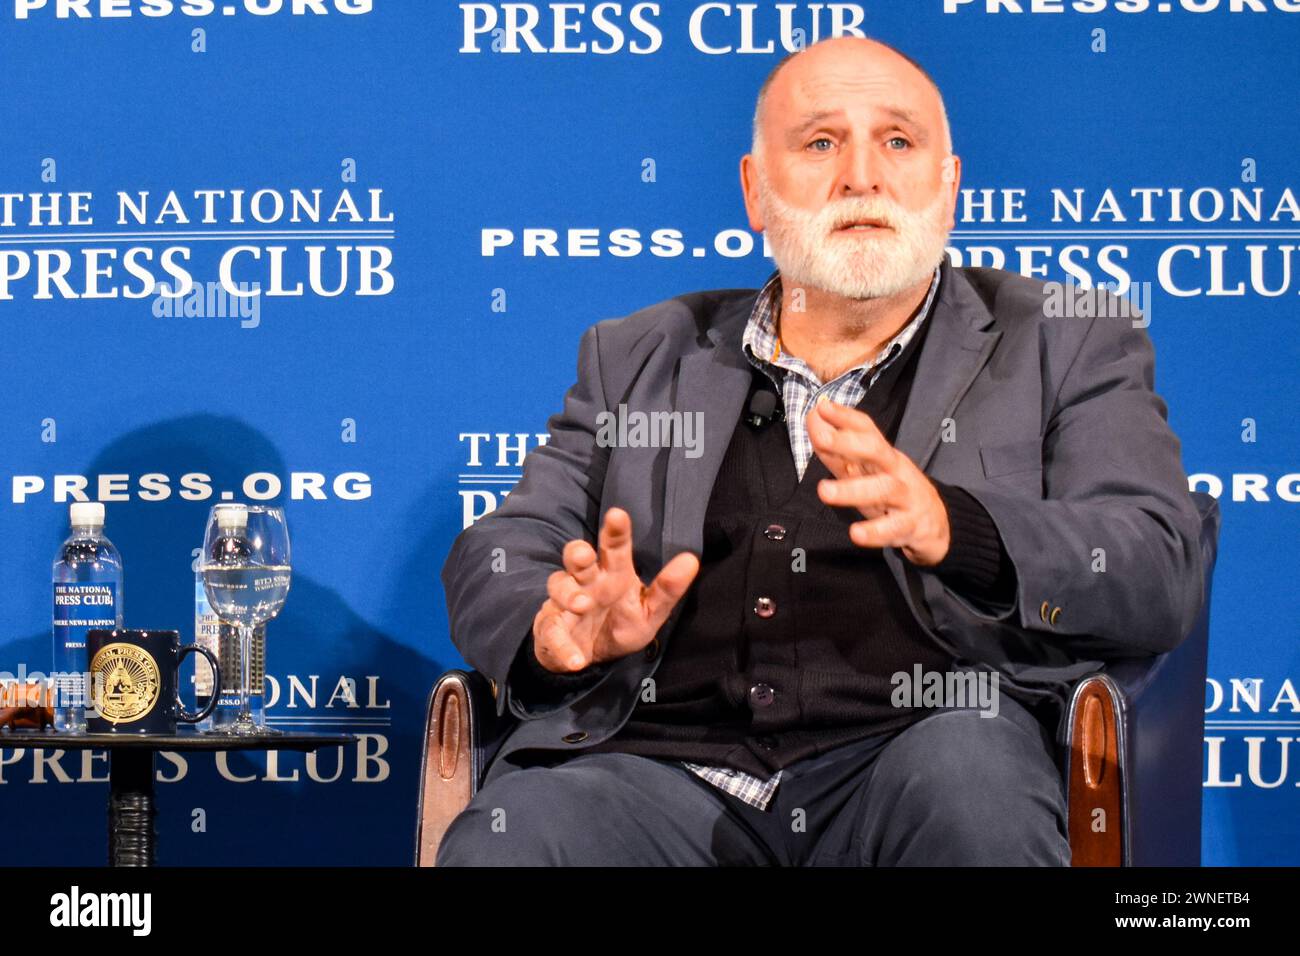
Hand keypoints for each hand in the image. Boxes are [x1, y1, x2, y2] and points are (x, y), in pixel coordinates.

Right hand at [531, 507, 699, 672]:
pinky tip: (576, 660)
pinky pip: (552, 633)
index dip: (615, 531)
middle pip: (578, 558)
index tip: (618, 514)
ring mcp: (565, 602)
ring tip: (582, 604)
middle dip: (578, 553)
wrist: (591, 657)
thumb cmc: (621, 624)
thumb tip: (691, 560)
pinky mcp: (551, 628)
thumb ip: (668, 589)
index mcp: (613, 574)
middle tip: (583, 555)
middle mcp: (587, 582)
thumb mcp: (650, 611)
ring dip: (568, 594)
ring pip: (559, 586)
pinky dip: (562, 647)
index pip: (614, 547)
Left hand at [806, 399, 950, 565]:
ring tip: (824, 491)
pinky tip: (856, 533)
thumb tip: (813, 421)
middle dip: (848, 443)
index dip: (845, 417)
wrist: (938, 525)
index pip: (867, 430)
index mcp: (883, 456)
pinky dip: (875, 532)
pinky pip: (894, 528)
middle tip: (822, 439)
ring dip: (852, 490)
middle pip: (876, 451)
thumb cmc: (893, 493)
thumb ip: (836, 451)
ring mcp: (906, 498)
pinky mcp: (911, 526)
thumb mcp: (865, 472)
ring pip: (883, 489)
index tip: (821, 406)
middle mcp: (896, 471)